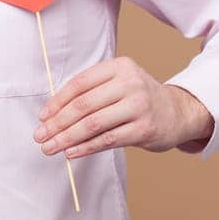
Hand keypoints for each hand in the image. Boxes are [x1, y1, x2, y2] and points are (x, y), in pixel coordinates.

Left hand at [32, 56, 215, 159]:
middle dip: (57, 123)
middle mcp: (130, 83)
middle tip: (40, 136)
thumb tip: (51, 115)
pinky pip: (107, 140)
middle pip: (83, 105)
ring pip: (92, 124)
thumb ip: (91, 93)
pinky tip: (71, 153)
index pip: (80, 84)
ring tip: (50, 148)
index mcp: (119, 66)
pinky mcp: (144, 129)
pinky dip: (85, 148)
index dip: (57, 102)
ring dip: (66, 138)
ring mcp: (139, 106)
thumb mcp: (119, 84)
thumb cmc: (138, 99)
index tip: (42, 117)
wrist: (178, 113)